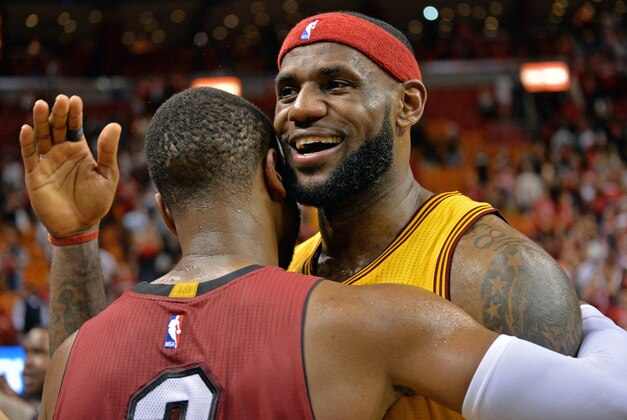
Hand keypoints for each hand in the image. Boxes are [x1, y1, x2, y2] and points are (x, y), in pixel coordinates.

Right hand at [20, 94, 120, 237]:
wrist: (80, 226)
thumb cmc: (97, 202)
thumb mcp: (107, 175)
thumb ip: (108, 151)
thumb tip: (115, 125)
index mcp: (79, 150)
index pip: (75, 126)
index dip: (74, 113)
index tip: (74, 100)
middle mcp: (61, 152)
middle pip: (57, 127)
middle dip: (58, 113)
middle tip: (60, 100)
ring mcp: (47, 162)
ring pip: (41, 137)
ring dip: (40, 121)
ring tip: (42, 105)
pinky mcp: (35, 174)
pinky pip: (29, 155)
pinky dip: (27, 142)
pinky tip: (27, 129)